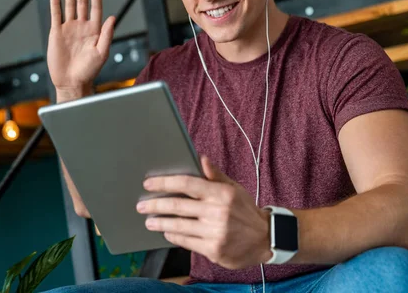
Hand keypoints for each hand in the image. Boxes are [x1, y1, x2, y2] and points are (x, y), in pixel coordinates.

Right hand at [48, 0, 115, 95]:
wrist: (72, 82)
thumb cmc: (89, 70)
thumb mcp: (102, 52)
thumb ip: (107, 34)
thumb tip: (113, 17)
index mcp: (94, 31)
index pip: (95, 9)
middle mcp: (82, 27)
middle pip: (81, 4)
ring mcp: (69, 29)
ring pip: (69, 7)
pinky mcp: (56, 33)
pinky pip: (56, 15)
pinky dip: (55, 4)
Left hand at [136, 157, 271, 268]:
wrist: (267, 239)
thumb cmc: (245, 211)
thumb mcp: (234, 188)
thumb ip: (214, 175)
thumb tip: (200, 157)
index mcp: (221, 193)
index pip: (187, 184)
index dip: (165, 183)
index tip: (149, 183)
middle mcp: (217, 212)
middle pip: (177, 206)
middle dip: (155, 205)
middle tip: (141, 205)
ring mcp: (215, 232)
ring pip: (179, 226)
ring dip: (160, 223)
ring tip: (149, 220)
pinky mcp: (214, 250)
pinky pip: (186, 242)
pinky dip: (174, 236)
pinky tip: (167, 231)